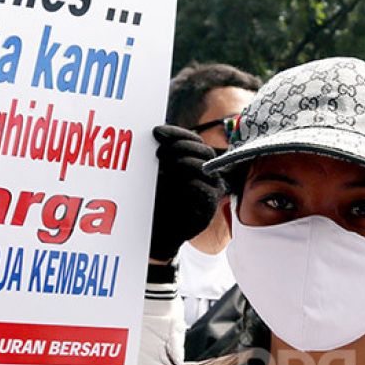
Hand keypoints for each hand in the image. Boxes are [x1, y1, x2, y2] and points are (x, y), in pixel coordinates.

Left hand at [148, 125, 222, 261]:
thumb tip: (156, 131)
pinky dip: (194, 185)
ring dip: (187, 162)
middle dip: (182, 146)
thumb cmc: (155, 201)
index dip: (177, 133)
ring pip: (207, 169)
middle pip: (204, 151)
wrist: (156, 233)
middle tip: (160, 151)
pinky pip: (207, 192)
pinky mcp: (208, 210)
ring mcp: (210, 191)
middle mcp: (205, 174)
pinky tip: (181, 183)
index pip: (194, 140)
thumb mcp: (155, 174)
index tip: (156, 132)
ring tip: (168, 165)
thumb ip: (160, 154)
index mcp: (194, 161)